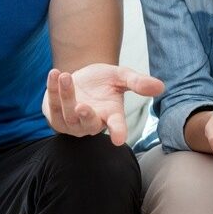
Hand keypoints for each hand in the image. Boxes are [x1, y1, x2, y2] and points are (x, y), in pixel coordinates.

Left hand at [43, 63, 164, 144]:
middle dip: (84, 117)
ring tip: (66, 76)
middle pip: (88, 124)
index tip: (118, 140)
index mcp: (111, 116)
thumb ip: (137, 82)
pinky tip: (55, 74)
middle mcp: (92, 123)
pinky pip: (52, 104)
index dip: (118, 132)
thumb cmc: (104, 81)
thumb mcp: (121, 76)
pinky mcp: (55, 116)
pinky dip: (52, 89)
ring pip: (67, 114)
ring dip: (66, 95)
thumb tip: (160, 86)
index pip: (116, 126)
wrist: (81, 79)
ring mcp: (72, 123)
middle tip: (82, 106)